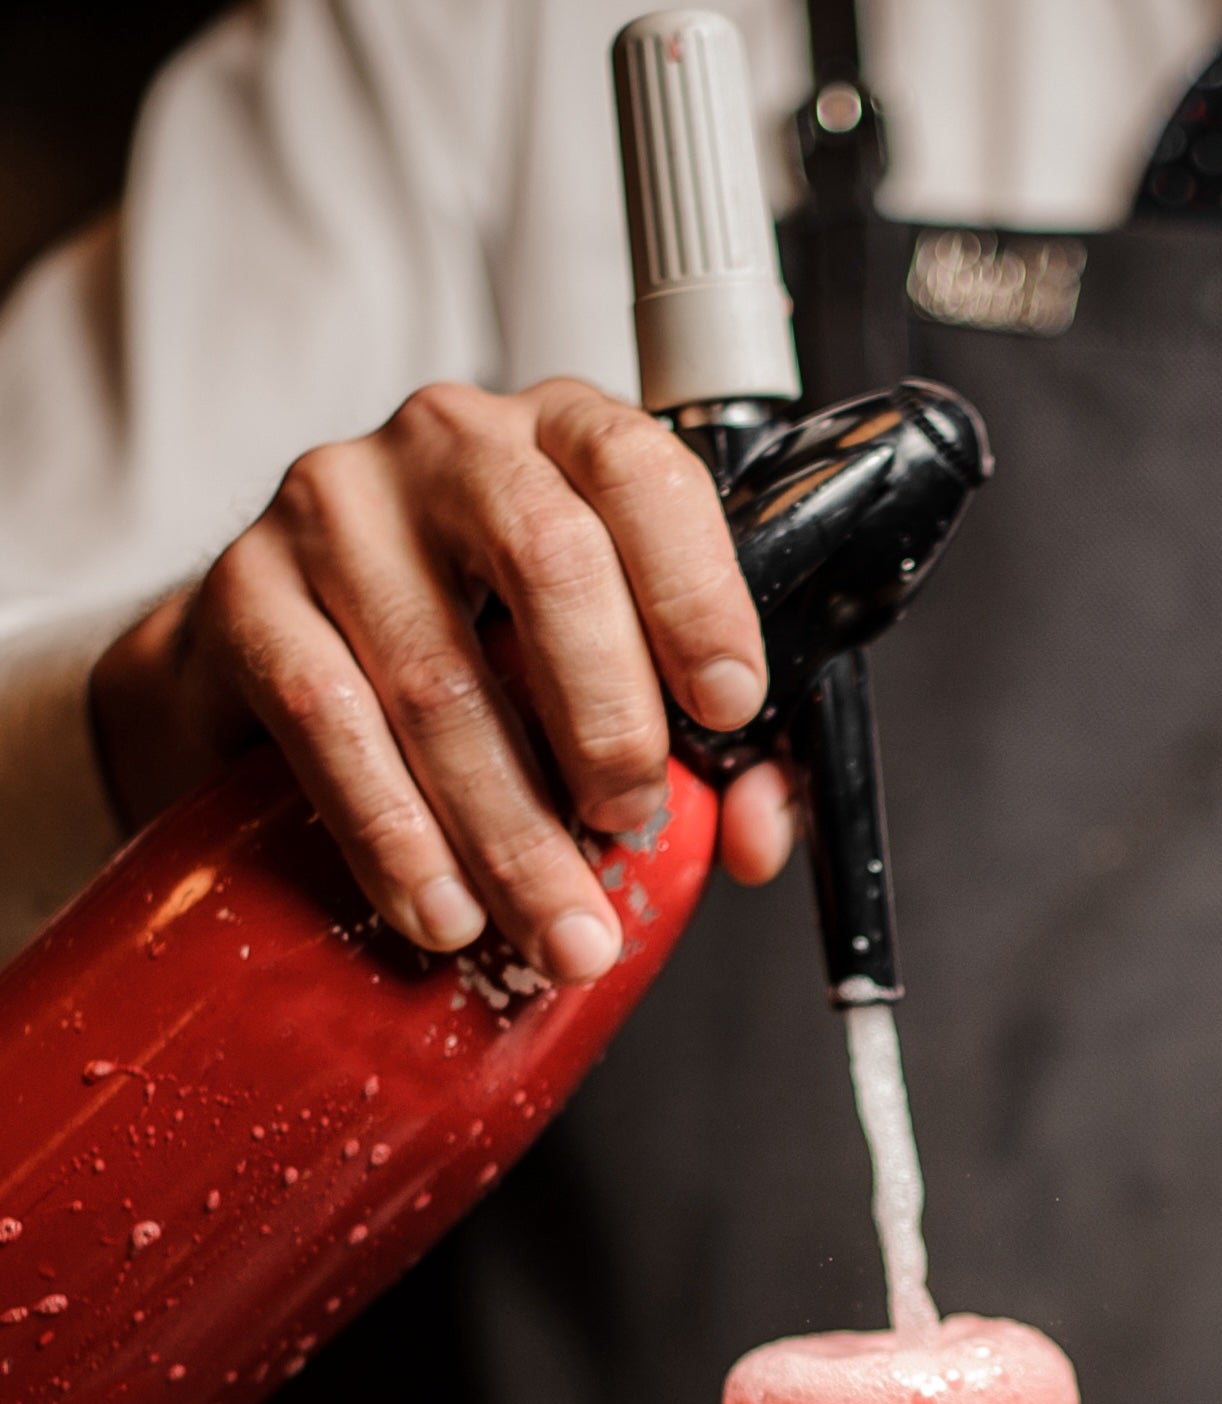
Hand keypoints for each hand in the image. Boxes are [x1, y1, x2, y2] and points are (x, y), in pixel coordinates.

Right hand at [89, 378, 798, 981]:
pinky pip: (329, 720)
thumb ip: (711, 752)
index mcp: (566, 441)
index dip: (698, 594)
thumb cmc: (481, 654)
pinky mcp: (244, 590)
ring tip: (558, 929)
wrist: (277, 659)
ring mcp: (335, 505)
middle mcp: (452, 444)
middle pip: (549, 559)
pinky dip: (396, 835)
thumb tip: (760, 836)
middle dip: (607, 721)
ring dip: (510, 829)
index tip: (728, 709)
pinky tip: (444, 910)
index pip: (643, 473)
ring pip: (439, 673)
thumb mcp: (613, 681)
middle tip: (628, 828)